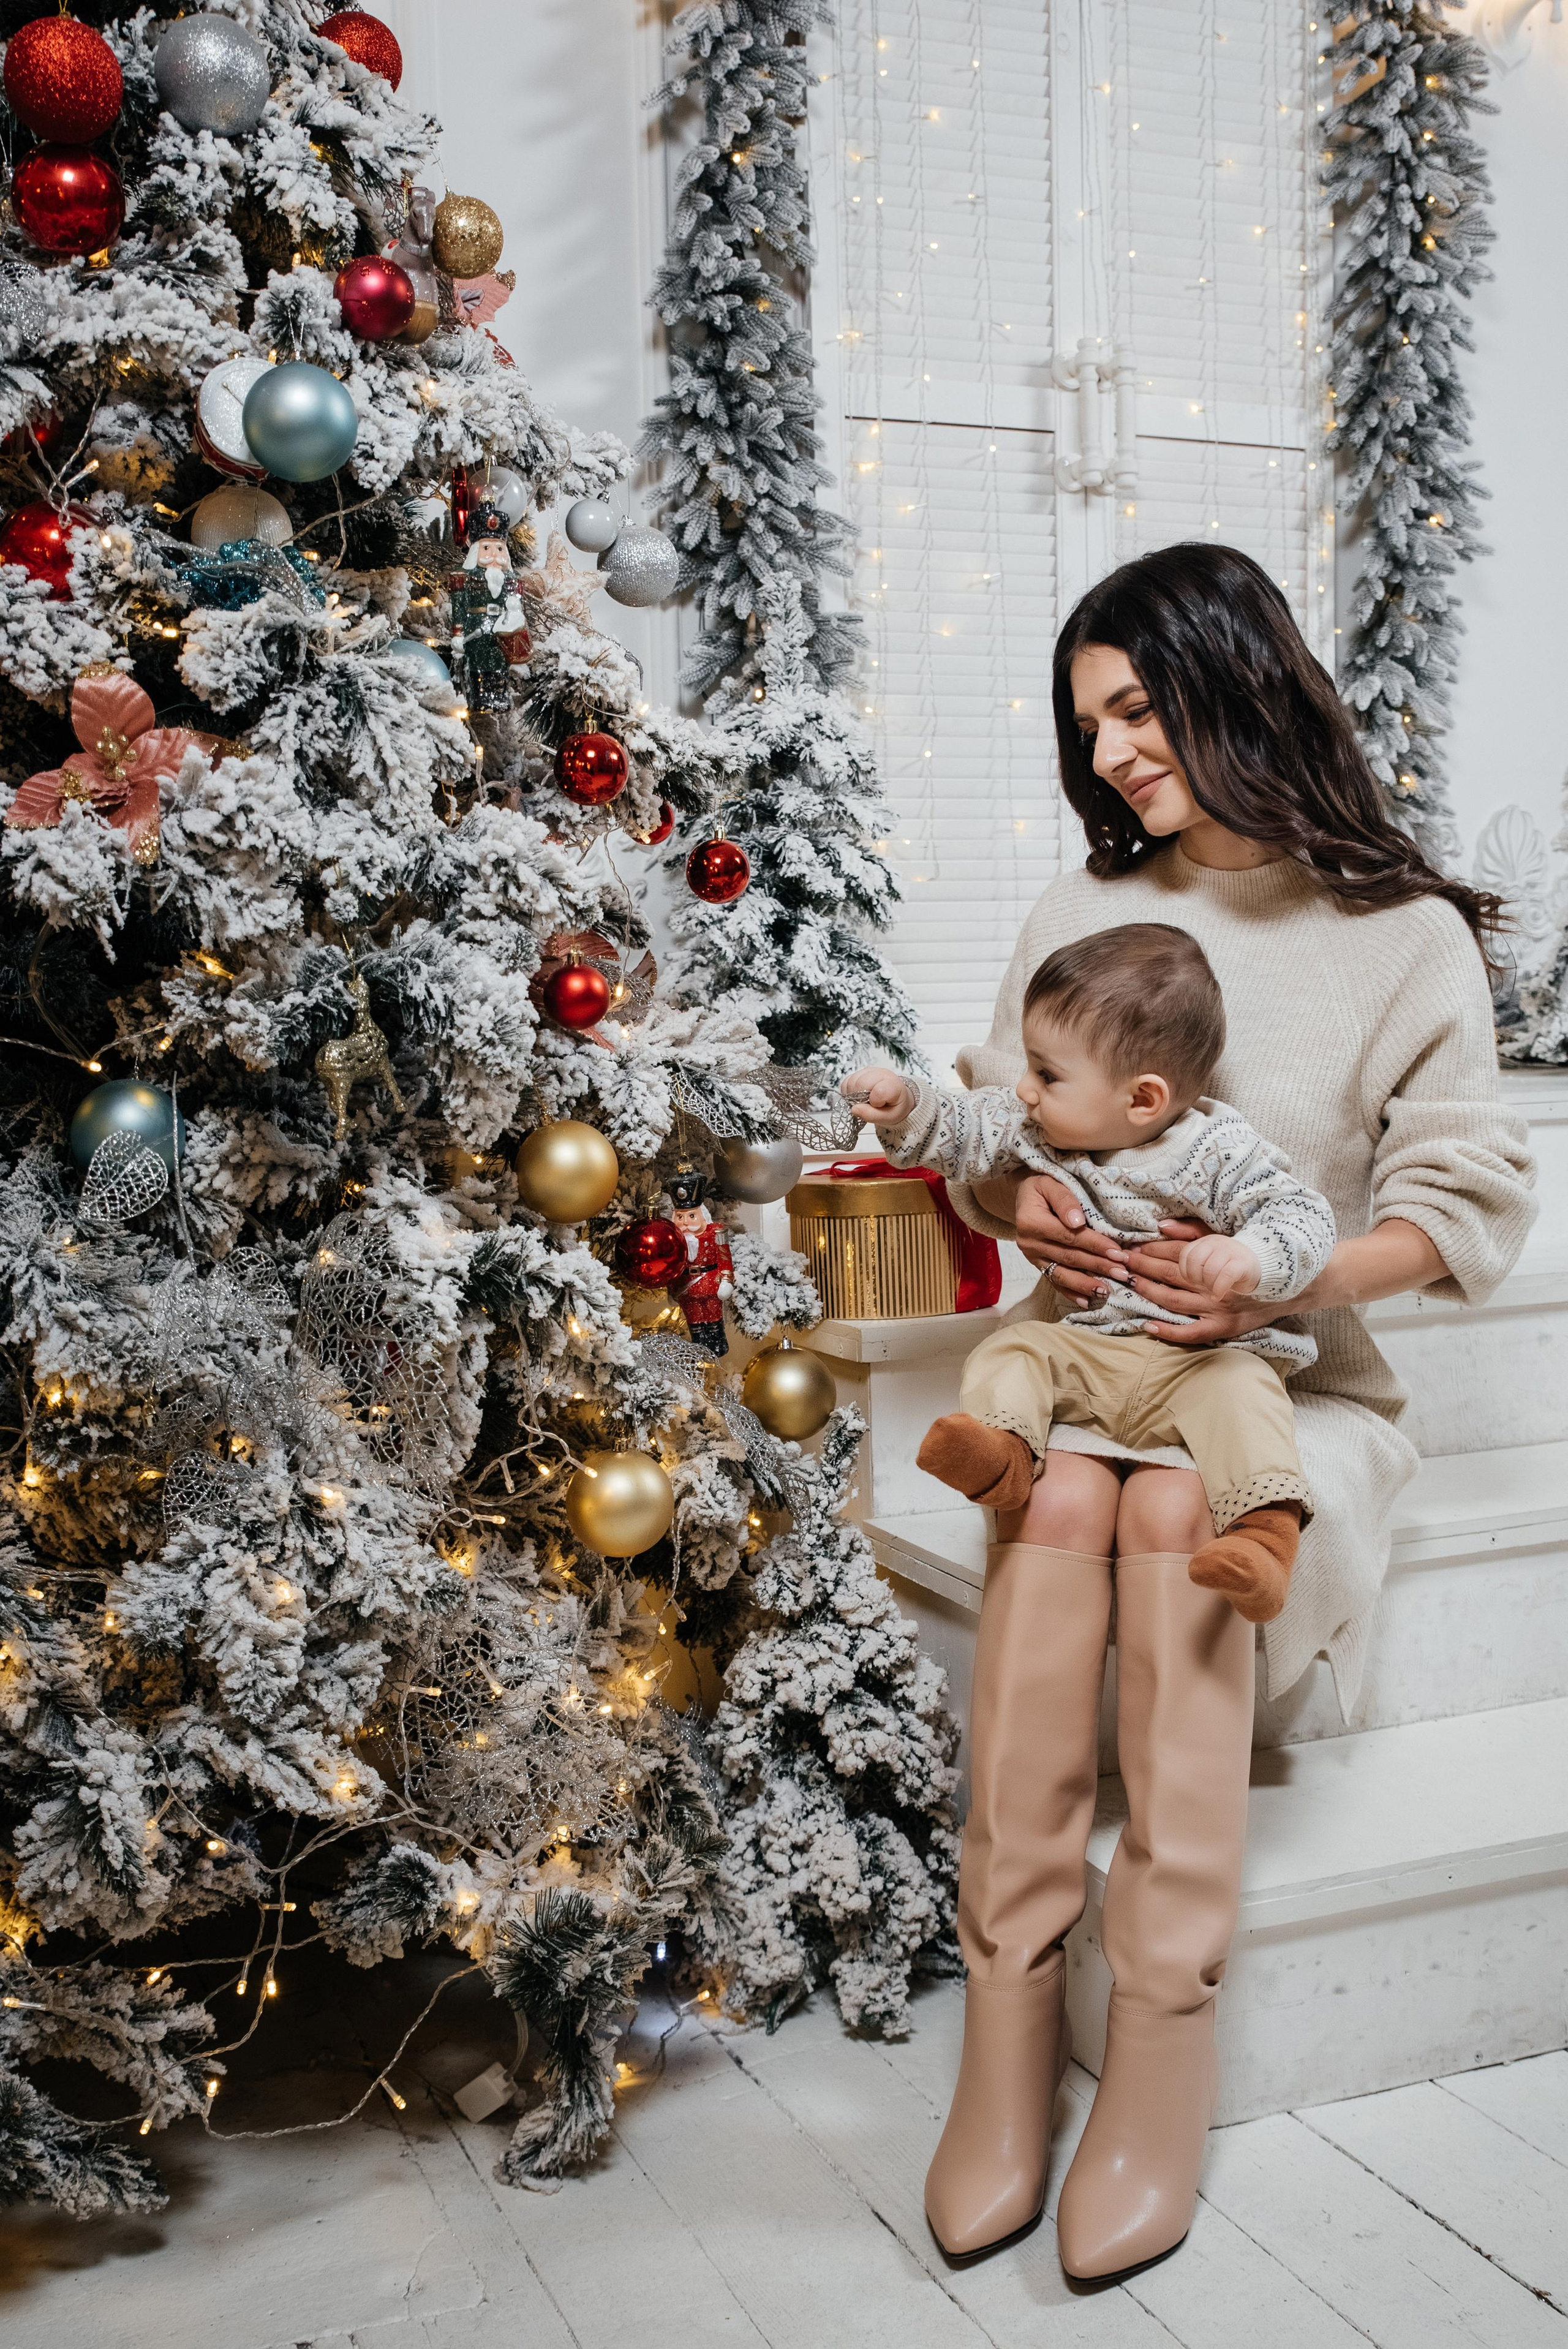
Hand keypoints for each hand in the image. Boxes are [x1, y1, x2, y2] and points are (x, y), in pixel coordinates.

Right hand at [841, 1067, 917, 1124]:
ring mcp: (869, 1071)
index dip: (874, 1102)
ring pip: (851, 1082)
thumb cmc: (894, 1107)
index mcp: (893, 1084)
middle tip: (868, 1105)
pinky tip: (857, 1097)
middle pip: (861, 1083)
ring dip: (853, 1096)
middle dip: (860, 1098)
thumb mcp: (889, 1117)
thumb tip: (854, 1109)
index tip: (878, 1106)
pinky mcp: (859, 1073)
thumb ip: (873, 1115)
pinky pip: (846, 1082)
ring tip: (864, 1101)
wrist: (895, 1099)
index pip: (878, 1091)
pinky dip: (848, 1092)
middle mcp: (881, 1074)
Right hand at [1012, 1172, 1128, 1297]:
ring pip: (1062, 1274)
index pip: (1069, 1236)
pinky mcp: (1036, 1265)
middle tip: (1122, 1274)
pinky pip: (1054, 1281)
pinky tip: (1087, 1301)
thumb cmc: (1042, 1186)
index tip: (1118, 1252)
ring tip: (1107, 1290)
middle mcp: (1029, 1243)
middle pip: (1069, 1257)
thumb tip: (1078, 1222)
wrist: (1025, 1196)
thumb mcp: (1051, 1183)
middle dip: (1097, 1266)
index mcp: (1031, 1222)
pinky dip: (1071, 1292)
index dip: (1095, 1245)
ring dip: (1086, 1284)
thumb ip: (1064, 1200)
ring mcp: (1032, 1257)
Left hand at [1119, 1218, 1282, 1344]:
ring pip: (1173, 1299)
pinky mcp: (1221, 1328)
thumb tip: (1162, 1225)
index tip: (1130, 1247)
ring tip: (1127, 1282)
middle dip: (1141, 1266)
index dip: (1150, 1249)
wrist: (1284, 1287)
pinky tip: (1147, 1325)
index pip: (1176, 1252)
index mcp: (1216, 1257)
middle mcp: (1214, 1282)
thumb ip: (1193, 1231)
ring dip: (1147, 1291)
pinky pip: (1190, 1332)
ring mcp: (1217, 1308)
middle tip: (1119, 1261)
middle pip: (1170, 1273)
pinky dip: (1168, 1330)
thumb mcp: (1224, 1239)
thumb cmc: (1247, 1260)